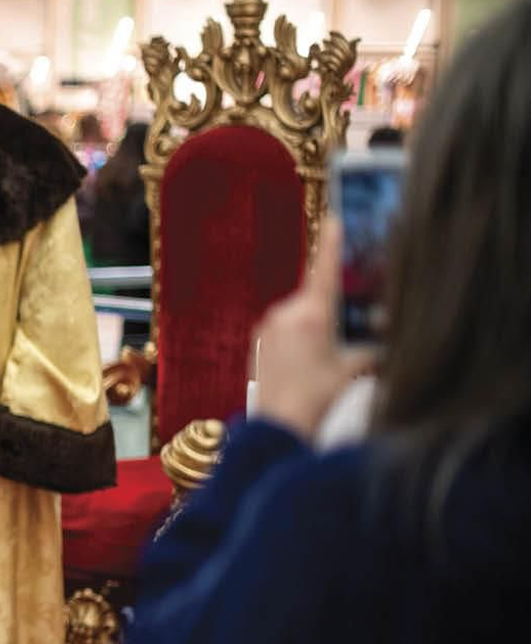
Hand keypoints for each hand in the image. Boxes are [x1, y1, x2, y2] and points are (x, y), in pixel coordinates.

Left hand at [253, 222, 377, 441]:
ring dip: (312, 328)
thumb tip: (388, 340)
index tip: (334, 219)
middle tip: (341, 336)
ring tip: (320, 361)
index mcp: (310, 314)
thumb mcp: (353, 369)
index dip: (332, 244)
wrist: (278, 424)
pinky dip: (295, 339)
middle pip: (314, 298)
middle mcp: (284, 313)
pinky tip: (303, 364)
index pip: (325, 271)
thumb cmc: (316, 397)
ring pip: (298, 315)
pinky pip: (282, 330)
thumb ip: (373, 348)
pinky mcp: (256, 342)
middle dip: (330, 311)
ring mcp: (267, 327)